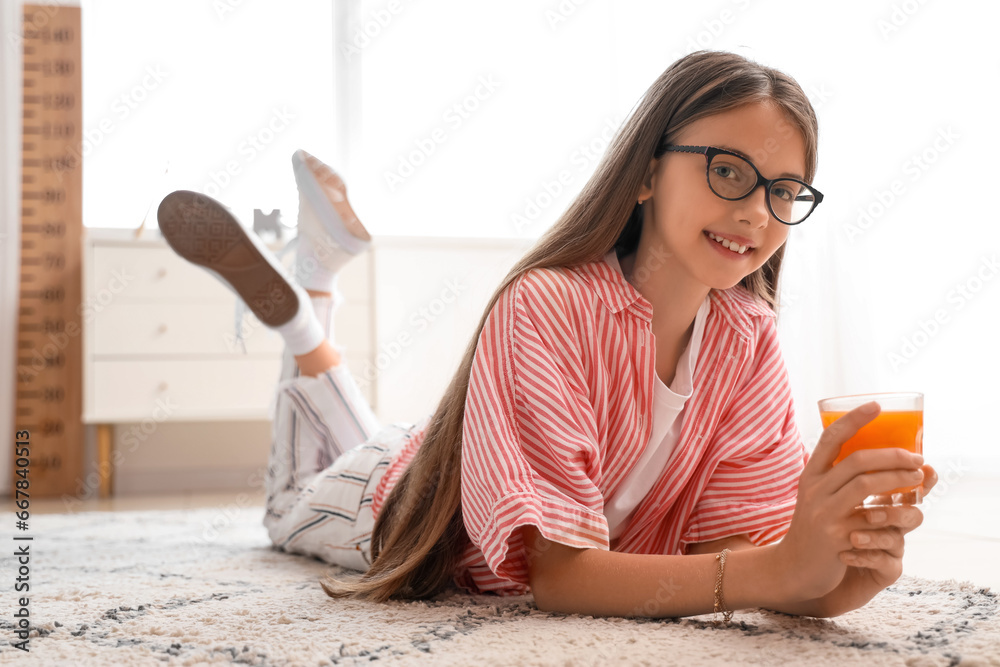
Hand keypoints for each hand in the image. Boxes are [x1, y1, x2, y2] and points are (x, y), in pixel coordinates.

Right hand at [774, 401, 925, 601]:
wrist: (795, 568)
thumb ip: (839, 478)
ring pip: (866, 485)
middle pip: (857, 460)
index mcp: (810, 475)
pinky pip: (872, 518)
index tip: (877, 405)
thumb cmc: (815, 528)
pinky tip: (907, 511)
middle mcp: (814, 490)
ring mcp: (823, 513)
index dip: (854, 419)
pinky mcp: (836, 537)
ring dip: (898, 478)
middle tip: (916, 457)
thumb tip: (876, 455)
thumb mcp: (818, 497)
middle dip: (892, 455)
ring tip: (917, 478)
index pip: (831, 437)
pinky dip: (893, 512)